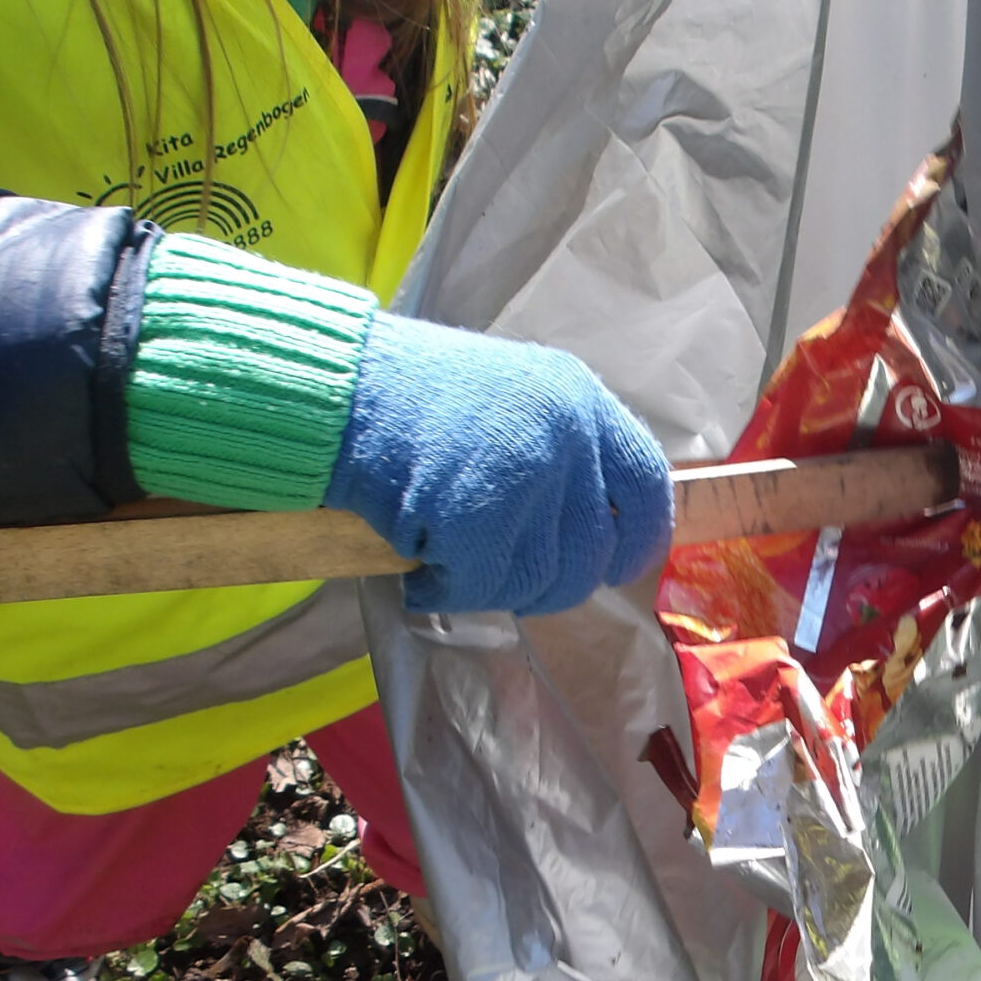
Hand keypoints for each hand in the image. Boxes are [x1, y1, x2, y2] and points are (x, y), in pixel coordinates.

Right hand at [328, 313, 672, 616]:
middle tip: (501, 574)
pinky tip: (421, 570)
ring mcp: (525, 476)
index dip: (637, 539)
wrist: (334, 389)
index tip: (615, 565)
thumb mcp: (510, 397)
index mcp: (578, 399)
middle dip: (550, 582)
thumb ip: (560, 450)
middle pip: (592, 553)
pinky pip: (481, 589)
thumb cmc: (409, 396)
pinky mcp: (478, 517)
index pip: (647, 486)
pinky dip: (446, 590)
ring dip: (493, 588)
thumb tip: (596, 530)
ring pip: (539, 581)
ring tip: (450, 562)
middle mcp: (565, 434)